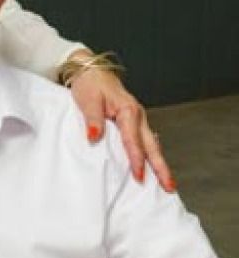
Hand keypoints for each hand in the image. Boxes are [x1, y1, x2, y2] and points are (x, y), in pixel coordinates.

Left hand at [69, 66, 174, 191]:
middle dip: (161, 167)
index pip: (133, 140)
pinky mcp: (133, 121)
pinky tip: (153, 166)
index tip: (139, 177)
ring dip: (159, 163)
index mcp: (128, 110)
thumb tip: (93, 137)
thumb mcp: (88, 100)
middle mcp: (137, 115)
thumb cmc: (89, 84)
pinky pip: (144, 140)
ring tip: (167, 182)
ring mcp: (138, 118)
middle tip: (170, 186)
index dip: (136, 160)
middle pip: (151, 145)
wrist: (90, 71)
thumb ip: (93, 119)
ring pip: (151, 144)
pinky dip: (151, 154)